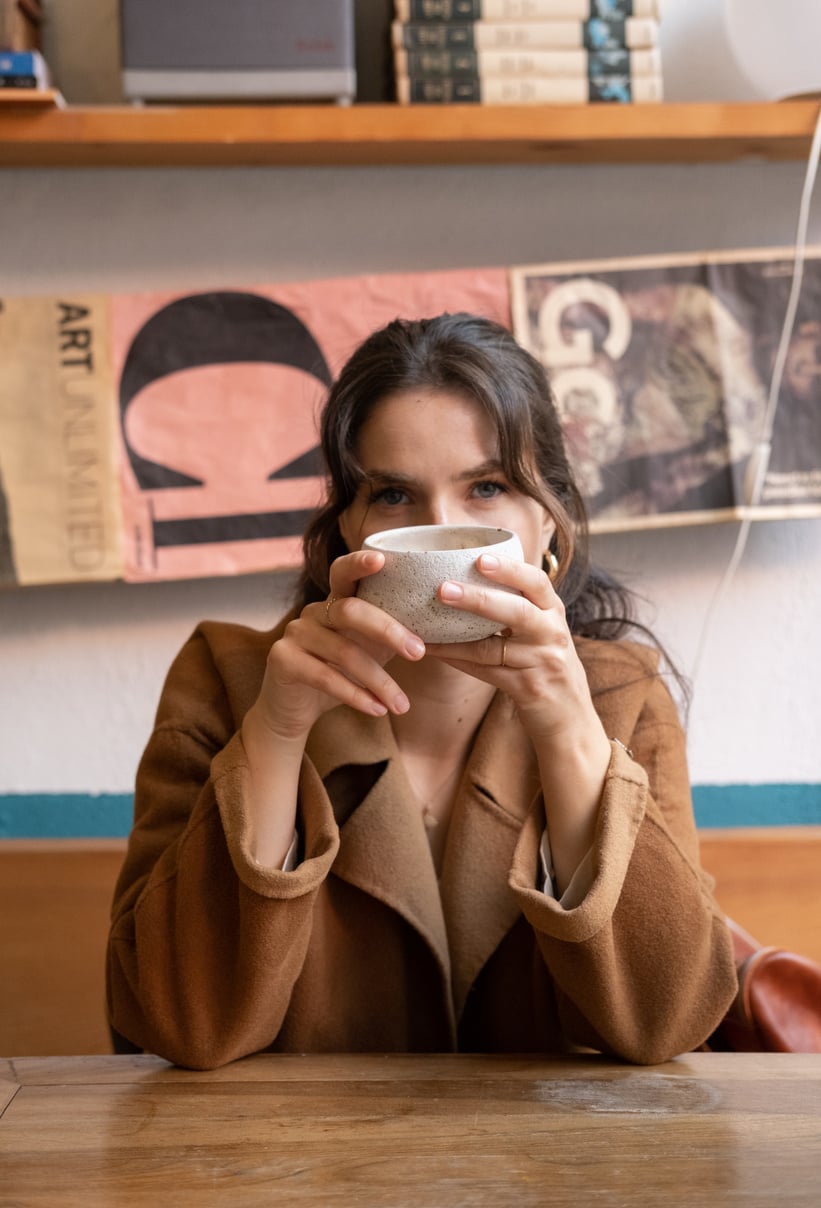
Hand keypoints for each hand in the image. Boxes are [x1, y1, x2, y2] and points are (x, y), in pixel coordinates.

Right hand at [254, 549, 426, 740]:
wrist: (294, 710)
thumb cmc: (340, 675)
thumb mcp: (369, 651)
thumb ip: (391, 635)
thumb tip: (437, 628)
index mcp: (334, 603)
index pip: (343, 572)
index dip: (359, 563)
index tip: (383, 560)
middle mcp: (312, 612)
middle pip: (351, 610)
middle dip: (389, 632)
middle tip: (419, 653)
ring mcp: (295, 634)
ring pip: (343, 652)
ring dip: (379, 681)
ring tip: (402, 705)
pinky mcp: (283, 660)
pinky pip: (325, 677)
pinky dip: (356, 696)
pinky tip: (378, 709)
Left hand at [425, 553, 604, 748]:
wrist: (570, 716)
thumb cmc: (547, 664)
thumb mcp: (542, 630)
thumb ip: (518, 605)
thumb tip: (472, 574)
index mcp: (553, 612)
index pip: (537, 582)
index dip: (509, 569)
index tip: (480, 558)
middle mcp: (551, 634)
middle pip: (516, 612)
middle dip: (479, 599)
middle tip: (444, 589)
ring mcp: (542, 663)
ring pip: (493, 647)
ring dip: (456, 637)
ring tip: (425, 624)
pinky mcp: (528, 689)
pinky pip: (485, 672)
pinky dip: (458, 660)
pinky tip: (435, 650)